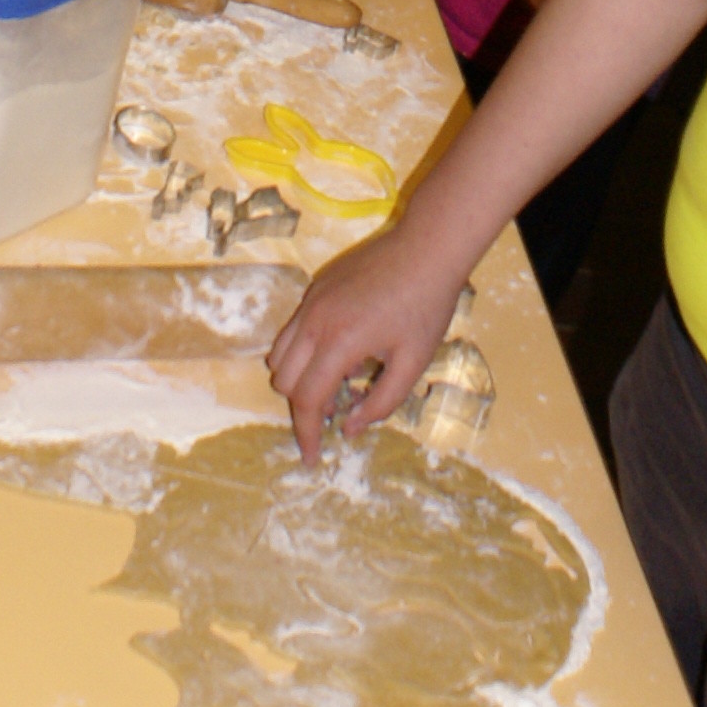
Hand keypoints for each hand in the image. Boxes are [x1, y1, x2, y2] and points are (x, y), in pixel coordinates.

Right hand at [268, 222, 467, 465]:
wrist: (426, 249)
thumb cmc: (426, 307)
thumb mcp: (412, 364)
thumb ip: (381, 402)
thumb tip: (349, 428)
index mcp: (338, 342)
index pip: (306, 399)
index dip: (306, 433)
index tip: (311, 457)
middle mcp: (314, 320)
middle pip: (283, 379)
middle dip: (303, 405)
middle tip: (337, 410)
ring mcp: (311, 300)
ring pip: (280, 352)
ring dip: (299, 377)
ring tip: (338, 382)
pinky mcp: (316, 286)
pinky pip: (294, 329)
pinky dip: (306, 350)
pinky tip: (344, 349)